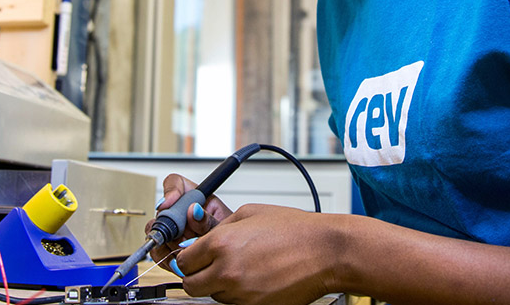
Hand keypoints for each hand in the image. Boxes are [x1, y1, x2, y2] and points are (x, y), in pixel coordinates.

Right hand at [146, 173, 233, 272]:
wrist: (229, 256)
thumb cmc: (229, 236)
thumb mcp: (224, 225)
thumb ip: (209, 220)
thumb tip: (195, 210)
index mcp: (194, 197)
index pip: (175, 182)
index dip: (170, 191)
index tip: (168, 203)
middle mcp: (179, 211)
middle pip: (162, 212)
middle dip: (172, 228)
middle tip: (186, 238)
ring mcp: (171, 230)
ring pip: (156, 233)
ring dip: (170, 245)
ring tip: (188, 250)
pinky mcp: (167, 248)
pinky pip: (157, 252)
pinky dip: (167, 258)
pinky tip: (181, 259)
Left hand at [175, 203, 334, 304]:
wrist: (325, 251)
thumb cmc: (294, 230)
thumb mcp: (250, 213)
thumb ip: (220, 227)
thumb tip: (201, 240)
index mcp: (221, 244)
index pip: (183, 261)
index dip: (188, 258)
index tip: (193, 257)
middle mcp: (227, 271)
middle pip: (190, 284)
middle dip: (197, 275)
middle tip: (210, 266)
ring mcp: (241, 293)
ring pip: (212, 296)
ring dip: (219, 284)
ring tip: (242, 268)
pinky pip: (233, 304)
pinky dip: (238, 294)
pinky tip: (254, 278)